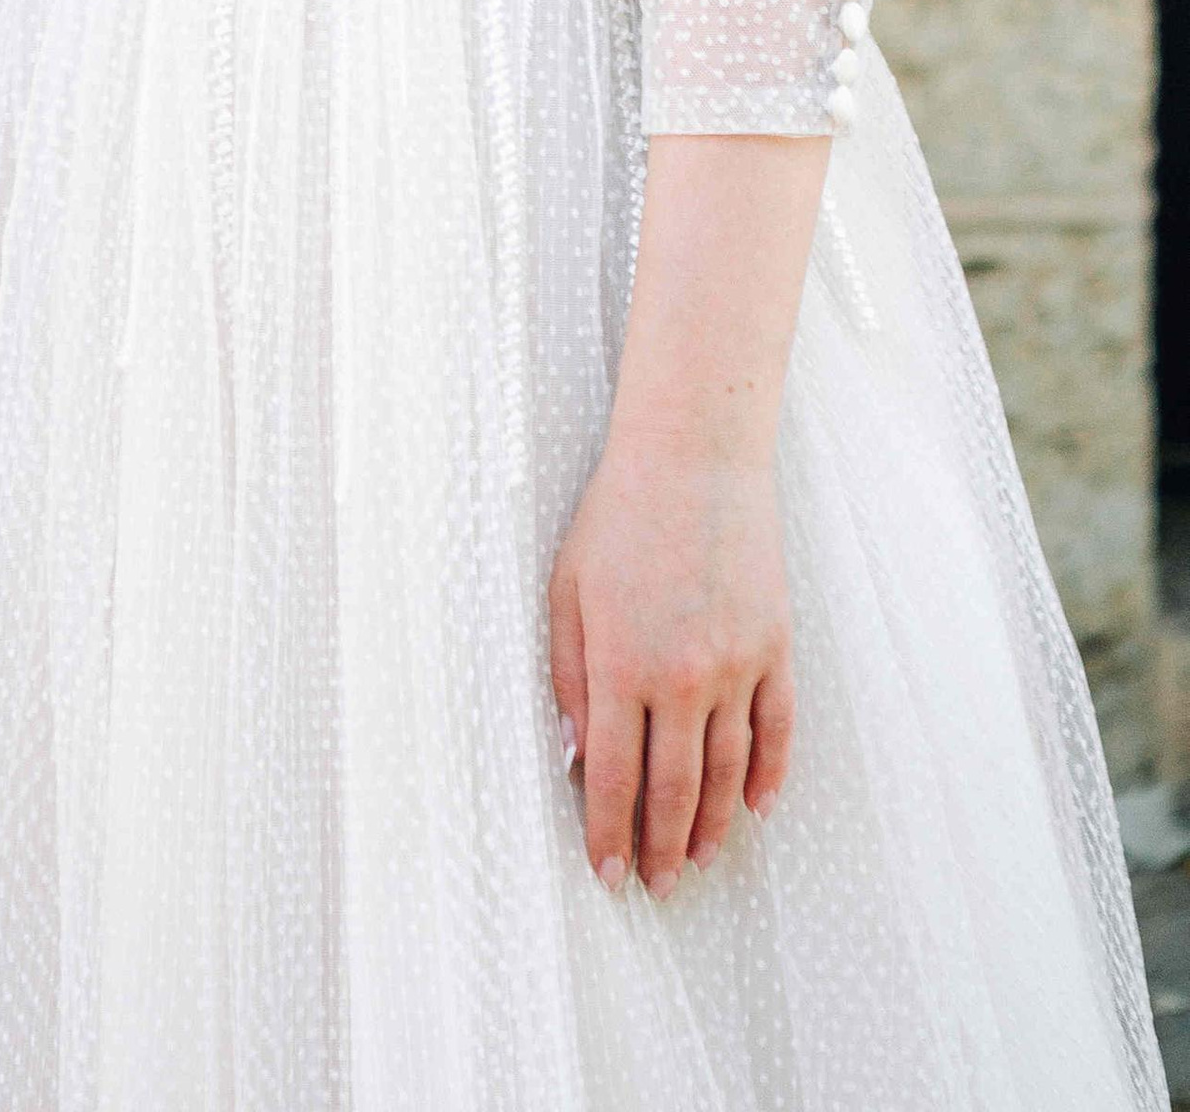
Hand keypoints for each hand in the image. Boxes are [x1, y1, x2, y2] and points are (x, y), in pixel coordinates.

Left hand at [547, 432, 793, 897]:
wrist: (695, 457)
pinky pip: (778, 731)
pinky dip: (770, 777)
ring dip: (714, 826)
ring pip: (729, 773)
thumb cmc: (617, 516)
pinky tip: (757, 809)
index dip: (609, 833)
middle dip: (662, 847)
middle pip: (675, 790)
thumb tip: (575, 754)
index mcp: (621, 665)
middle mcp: (683, 677)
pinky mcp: (775, 648)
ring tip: (700, 862)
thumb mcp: (566, 590)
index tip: (608, 874)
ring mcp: (737, 665)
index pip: (614, 777)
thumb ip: (568, 676)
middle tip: (657, 885)